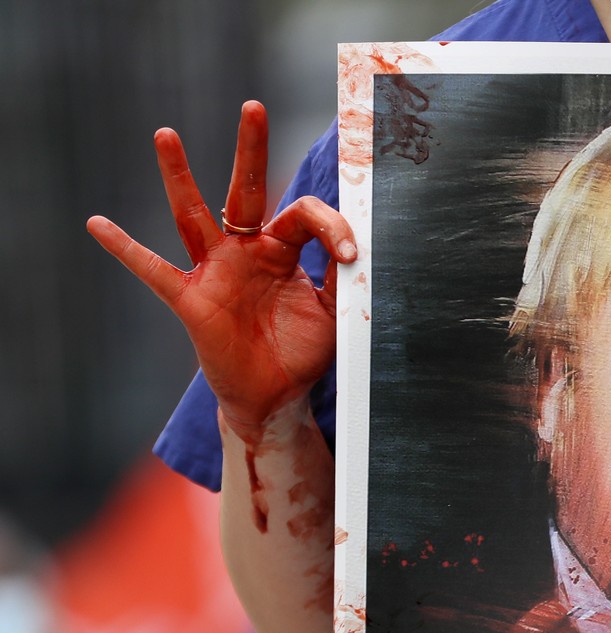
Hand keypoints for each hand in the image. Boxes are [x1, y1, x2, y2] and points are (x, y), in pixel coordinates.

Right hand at [86, 101, 355, 443]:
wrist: (277, 395)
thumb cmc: (302, 350)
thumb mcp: (334, 310)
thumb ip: (341, 276)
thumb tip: (360, 247)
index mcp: (282, 250)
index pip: (304, 216)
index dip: (331, 227)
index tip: (352, 254)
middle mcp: (246, 251)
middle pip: (246, 191)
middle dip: (251, 151)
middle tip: (254, 107)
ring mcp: (215, 271)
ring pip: (194, 214)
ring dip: (180, 176)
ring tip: (166, 135)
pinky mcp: (193, 299)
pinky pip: (154, 270)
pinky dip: (126, 249)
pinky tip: (99, 224)